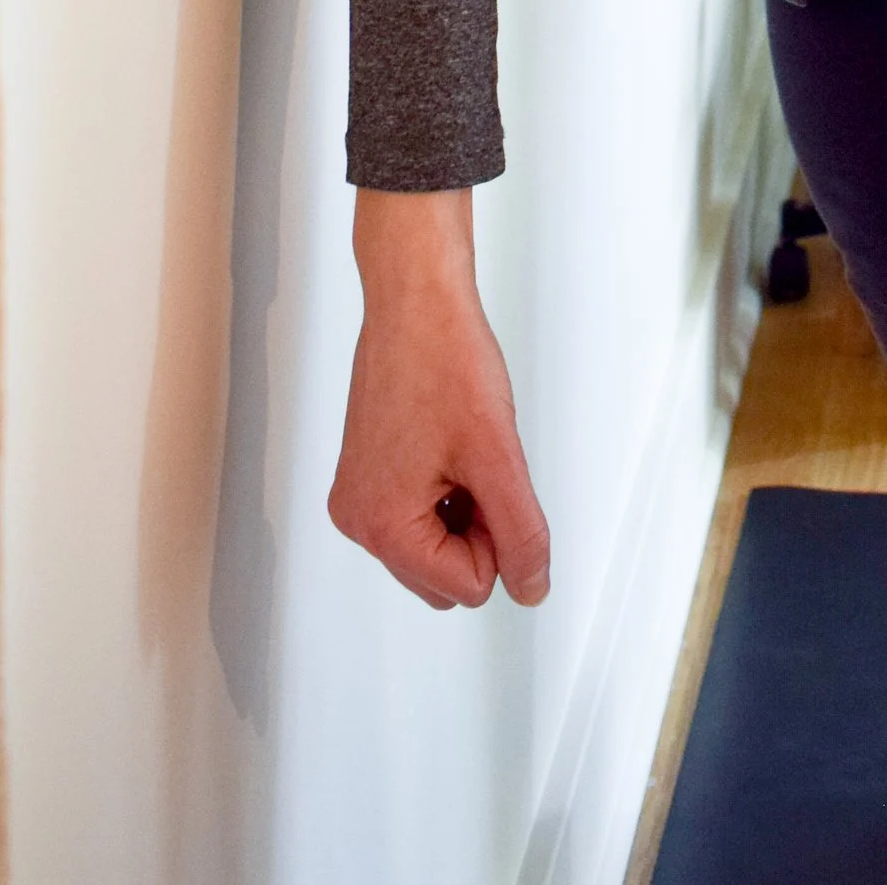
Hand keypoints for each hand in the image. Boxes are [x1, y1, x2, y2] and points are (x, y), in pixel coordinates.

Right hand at [329, 189, 550, 610]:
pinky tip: (447, 440)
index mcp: (381, 526)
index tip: (488, 471)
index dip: (497, 532)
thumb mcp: (498, 456)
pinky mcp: (364, 474)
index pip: (468, 586)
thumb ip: (520, 533)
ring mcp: (357, 496)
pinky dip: (444, 489)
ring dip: (462, 507)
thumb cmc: (446, 360)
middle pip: (446, 575)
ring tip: (460, 444)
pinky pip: (417, 514)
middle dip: (477, 528)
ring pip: (434, 546)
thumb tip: (530, 588)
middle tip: (478, 459)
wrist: (416, 298)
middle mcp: (358, 521)